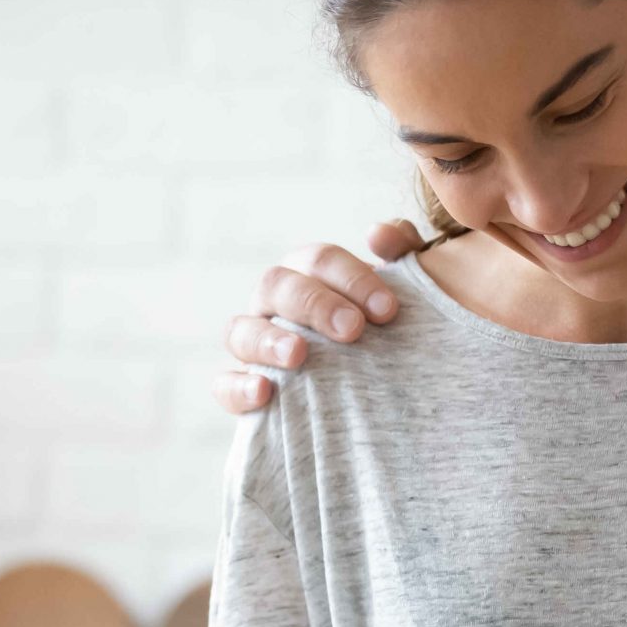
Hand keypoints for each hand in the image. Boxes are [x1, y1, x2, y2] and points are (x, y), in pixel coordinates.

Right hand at [212, 222, 429, 413]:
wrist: (373, 386)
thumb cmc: (383, 328)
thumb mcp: (401, 288)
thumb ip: (403, 251)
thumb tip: (378, 233)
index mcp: (308, 273)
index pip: (320, 260)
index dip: (353, 279)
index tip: (388, 310)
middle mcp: (273, 302)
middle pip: (277, 285)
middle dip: (315, 304)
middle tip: (353, 329)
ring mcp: (252, 344)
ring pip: (240, 331)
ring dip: (267, 340)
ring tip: (298, 354)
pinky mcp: (241, 388)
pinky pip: (223, 385)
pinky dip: (238, 387)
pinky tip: (264, 393)